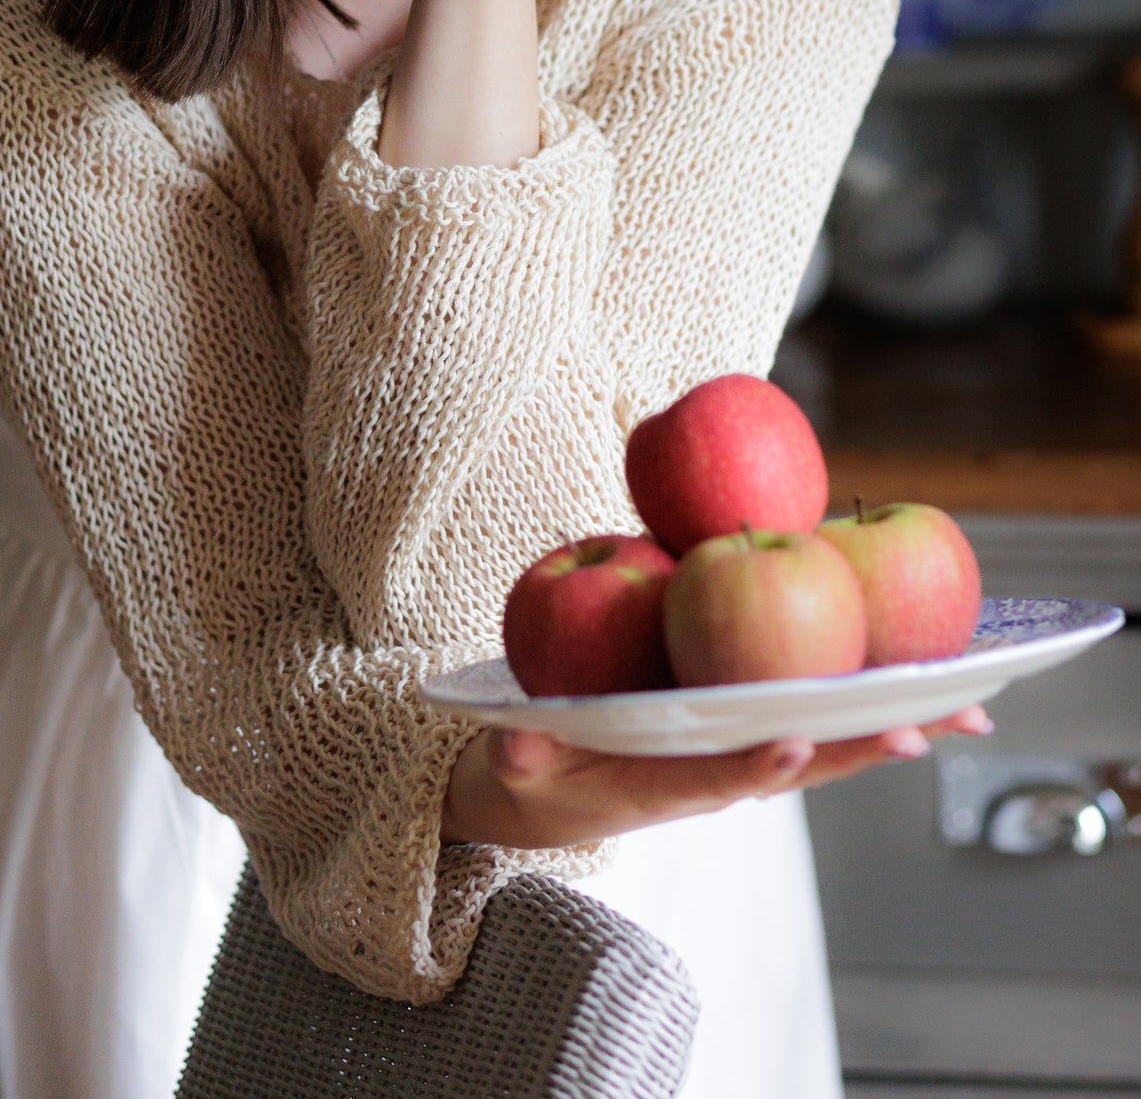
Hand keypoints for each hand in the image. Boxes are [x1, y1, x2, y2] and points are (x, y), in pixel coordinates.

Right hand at [440, 703, 994, 849]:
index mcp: (658, 783)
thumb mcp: (515, 766)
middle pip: (798, 762)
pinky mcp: (749, 733)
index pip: (713, 777)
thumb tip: (515, 750)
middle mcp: (713, 774)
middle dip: (859, 745)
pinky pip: (816, 716)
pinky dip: (868, 702)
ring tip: (960, 711)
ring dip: (889, 726)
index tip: (789, 742)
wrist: (548, 797)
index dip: (751, 763)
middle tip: (924, 731)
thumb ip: (520, 754)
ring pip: (824, 741)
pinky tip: (919, 680)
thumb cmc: (534, 772)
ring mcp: (737, 756)